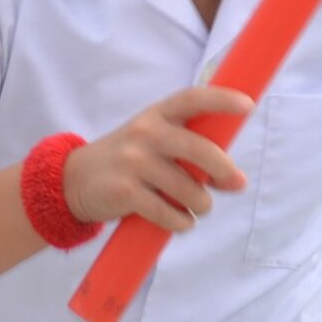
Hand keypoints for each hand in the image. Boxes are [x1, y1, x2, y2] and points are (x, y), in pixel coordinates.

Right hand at [61, 87, 254, 234]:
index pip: (192, 99)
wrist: (73, 181)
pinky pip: (168, 212)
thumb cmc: (127, 161)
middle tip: (234, 183)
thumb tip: (235, 178)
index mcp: (156, 115)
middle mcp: (145, 133)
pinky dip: (181, 222)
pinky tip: (180, 221)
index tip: (248, 106)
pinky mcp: (125, 192)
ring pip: (188, 188)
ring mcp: (133, 162)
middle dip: (223, 169)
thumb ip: (190, 151)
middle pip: (199, 149)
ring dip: (201, 204)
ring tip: (198, 207)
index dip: (222, 99)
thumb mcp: (152, 142)